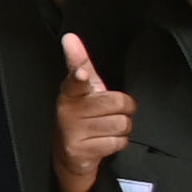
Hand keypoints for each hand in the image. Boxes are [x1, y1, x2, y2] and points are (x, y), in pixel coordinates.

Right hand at [53, 33, 135, 191]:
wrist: (70, 153)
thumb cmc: (81, 116)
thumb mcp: (83, 89)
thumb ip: (81, 62)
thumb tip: (70, 37)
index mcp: (70, 92)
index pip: (76, 81)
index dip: (80, 75)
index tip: (82, 74)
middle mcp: (69, 111)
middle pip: (117, 102)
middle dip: (122, 109)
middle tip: (110, 112)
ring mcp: (73, 131)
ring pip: (121, 123)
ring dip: (120, 128)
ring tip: (106, 128)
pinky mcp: (81, 150)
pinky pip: (117, 142)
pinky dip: (117, 143)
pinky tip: (104, 141)